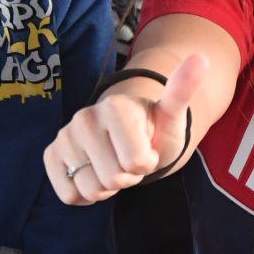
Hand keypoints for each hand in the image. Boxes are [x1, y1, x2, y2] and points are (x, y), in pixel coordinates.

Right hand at [46, 54, 206, 204]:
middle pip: (112, 179)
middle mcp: (84, 117)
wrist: (130, 136)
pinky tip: (95, 174)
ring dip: (108, 188)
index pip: (136, 163)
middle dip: (127, 177)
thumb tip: (201, 58)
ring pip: (91, 189)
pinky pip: (70, 195)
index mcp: (116, 107)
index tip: (147, 149)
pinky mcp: (52, 155)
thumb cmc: (154, 129)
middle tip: (129, 159)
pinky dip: (86, 195)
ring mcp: (65, 136)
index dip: (146, 163)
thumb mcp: (173, 115)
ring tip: (113, 165)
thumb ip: (182, 90)